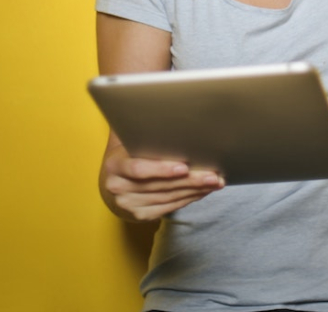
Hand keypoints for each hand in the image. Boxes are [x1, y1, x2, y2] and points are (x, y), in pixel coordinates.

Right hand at [101, 141, 224, 221]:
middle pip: (160, 185)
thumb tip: (168, 113)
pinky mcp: (141, 215)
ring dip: (194, 190)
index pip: (138, 169)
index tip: (184, 167)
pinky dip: (189, 199)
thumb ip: (140, 130)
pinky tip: (203, 191)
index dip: (161, 169)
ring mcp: (129, 205)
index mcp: (114, 166)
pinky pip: (169, 207)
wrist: (112, 182)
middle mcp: (119, 188)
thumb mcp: (127, 140)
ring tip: (214, 182)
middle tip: (213, 174)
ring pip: (168, 198)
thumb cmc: (126, 153)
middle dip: (190, 180)